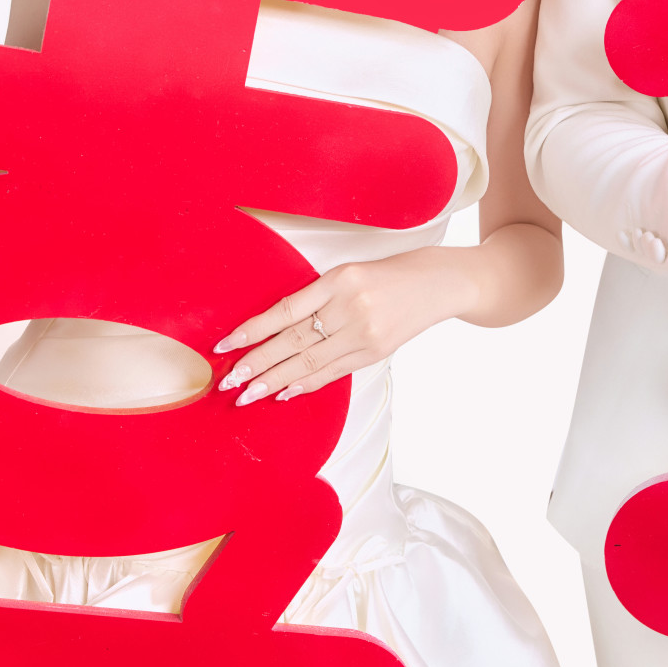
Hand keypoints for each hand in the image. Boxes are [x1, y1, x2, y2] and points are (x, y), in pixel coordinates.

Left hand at [214, 247, 478, 404]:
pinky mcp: (376, 352)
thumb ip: (318, 297)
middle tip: (227, 381)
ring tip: (246, 395)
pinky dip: (306, 384)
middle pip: (293, 341)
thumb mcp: (352, 272)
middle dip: (256, 363)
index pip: (285, 310)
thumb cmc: (394, 272)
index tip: (225, 345)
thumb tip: (274, 329)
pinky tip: (283, 393)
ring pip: (310, 362)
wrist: (442, 283)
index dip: (253, 330)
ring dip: (274, 381)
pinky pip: (332, 372)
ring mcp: (365, 333)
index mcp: (340, 279)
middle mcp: (351, 307)